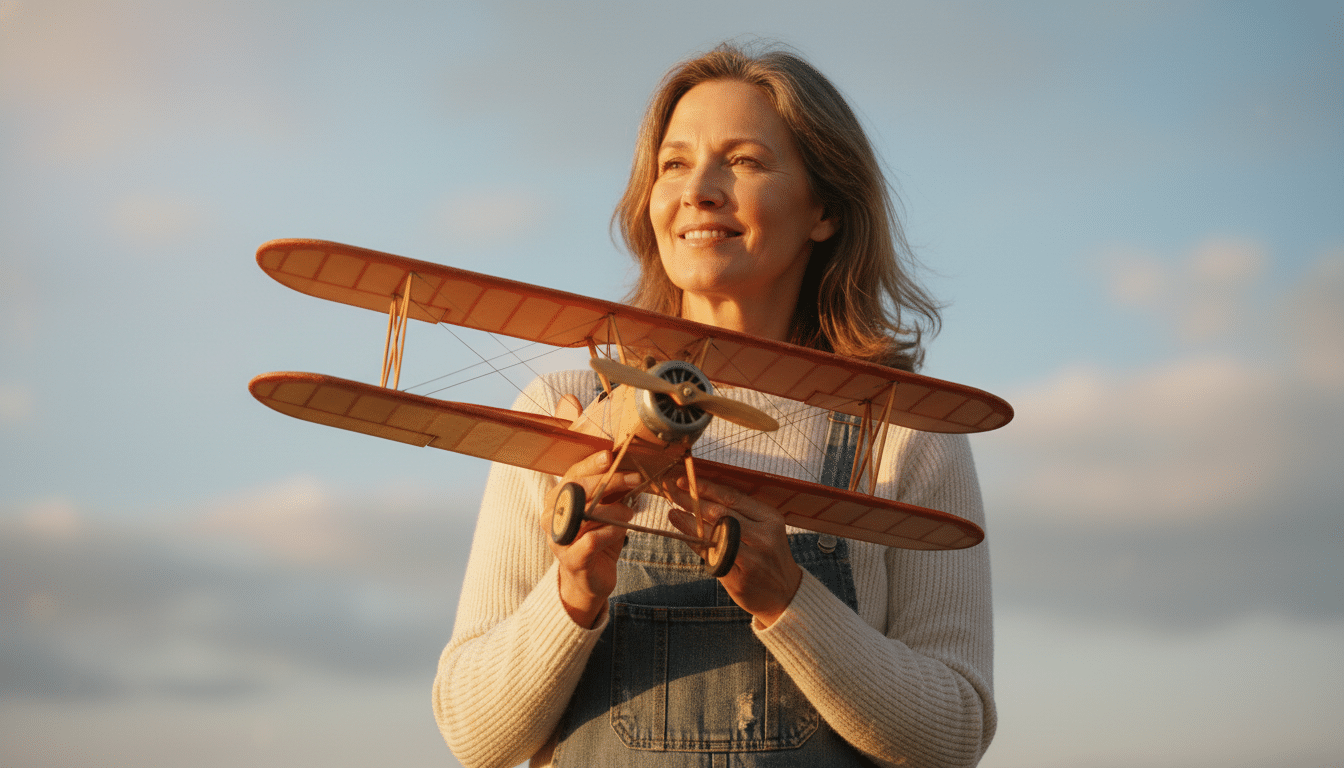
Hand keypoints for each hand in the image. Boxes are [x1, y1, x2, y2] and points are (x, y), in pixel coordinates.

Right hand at [544, 449, 641, 628]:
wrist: (591, 578)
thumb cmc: (598, 537)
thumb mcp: (604, 509)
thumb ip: (609, 490)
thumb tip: (627, 465)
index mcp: (556, 500)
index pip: (571, 475)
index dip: (590, 465)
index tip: (609, 455)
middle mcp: (551, 517)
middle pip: (576, 490)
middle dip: (609, 481)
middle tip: (634, 479)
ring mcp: (559, 539)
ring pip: (586, 514)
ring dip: (614, 509)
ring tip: (630, 511)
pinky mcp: (571, 560)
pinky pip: (592, 539)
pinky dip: (612, 532)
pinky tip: (622, 531)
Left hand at [665, 477, 801, 627]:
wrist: (786, 595)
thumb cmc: (769, 557)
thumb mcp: (765, 530)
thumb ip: (739, 514)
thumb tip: (702, 494)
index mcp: (770, 519)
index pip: (732, 497)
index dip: (705, 488)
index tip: (685, 480)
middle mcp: (763, 537)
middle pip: (720, 514)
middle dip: (692, 501)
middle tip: (671, 492)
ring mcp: (752, 559)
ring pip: (714, 535)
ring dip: (689, 523)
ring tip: (673, 512)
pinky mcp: (739, 579)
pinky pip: (712, 557)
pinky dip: (696, 545)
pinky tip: (685, 536)